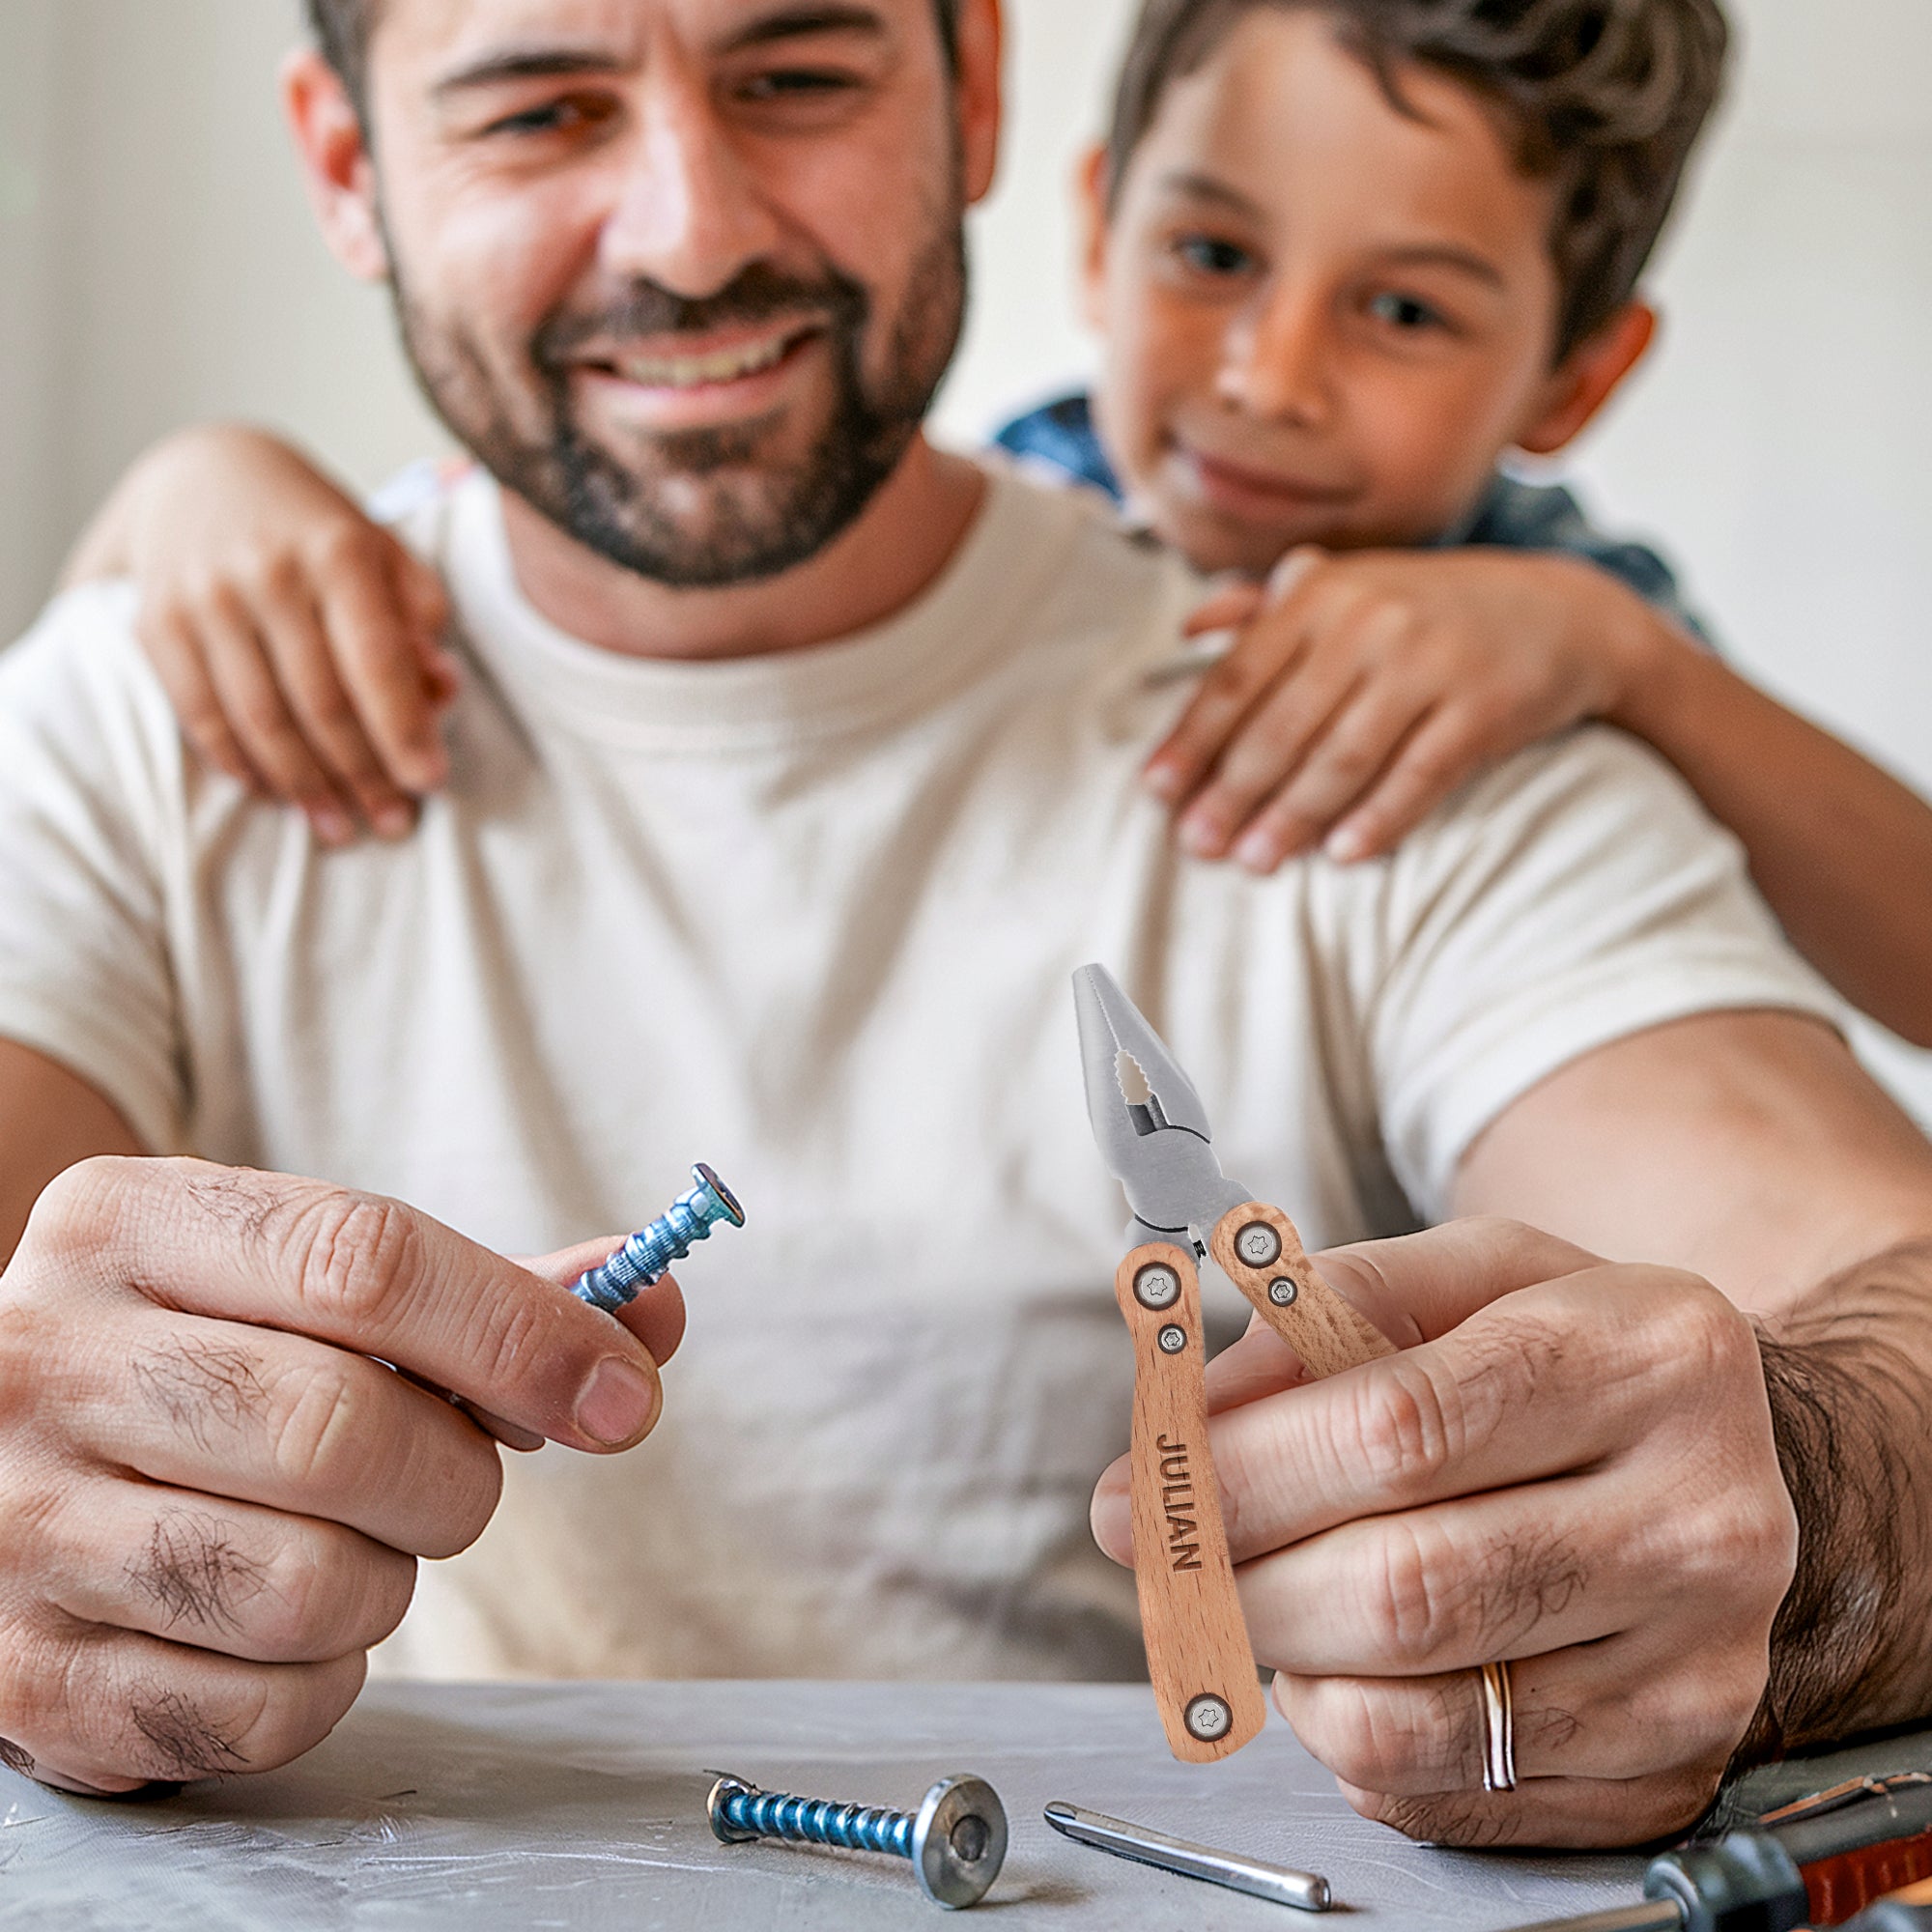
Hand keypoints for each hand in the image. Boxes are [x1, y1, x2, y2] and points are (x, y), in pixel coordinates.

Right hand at [0, 1157, 681, 1793]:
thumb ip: (488, 1293)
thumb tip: (652, 1307)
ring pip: (306, 1585)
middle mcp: (43, 1360)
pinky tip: (279, 1625)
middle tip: (453, 1478)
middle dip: (456, 1475)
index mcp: (127, 1225)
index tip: (623, 1395)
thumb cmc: (209, 1363)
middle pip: (342, 1429)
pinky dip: (323, 1680)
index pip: (367, 1262)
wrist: (0, 1466)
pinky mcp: (25, 1680)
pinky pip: (263, 1707)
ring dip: (387, 1580)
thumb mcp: (311, 1286)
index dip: (524, 1335)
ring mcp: (15, 1525)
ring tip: (344, 1541)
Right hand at [64, 427, 459, 846]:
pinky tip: (275, 794)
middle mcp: (267, 572)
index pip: (377, 661)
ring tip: (339, 826)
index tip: (431, 782)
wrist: (206, 474)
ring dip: (305, 786)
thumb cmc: (317, 529)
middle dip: (363, 774)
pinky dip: (239, 764)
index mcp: (338, 550)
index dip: (405, 731)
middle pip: (322, 703)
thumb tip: (440, 691)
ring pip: (261, 720)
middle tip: (394, 821)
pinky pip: (200, 715)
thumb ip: (419, 617)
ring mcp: (205, 598)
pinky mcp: (156, 623)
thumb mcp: (384, 551)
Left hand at [1090, 1218, 1796, 1847]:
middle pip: (1402, 1589)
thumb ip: (1327, 1308)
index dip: (1240, 1469)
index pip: (1399, 1428)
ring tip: (1282, 1595)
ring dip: (1291, 1664)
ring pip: (1413, 1712)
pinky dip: (1356, 1738)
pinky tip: (1361, 1664)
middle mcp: (1701, 1519)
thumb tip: (1199, 1406)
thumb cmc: (1576, 1356)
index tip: (1135, 1490)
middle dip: (1238, 1579)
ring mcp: (1697, 1664)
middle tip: (1170, 1559)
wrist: (1744, 1467)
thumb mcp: (1473, 1274)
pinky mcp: (1673, 1769)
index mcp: (1648, 1356)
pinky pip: (1451, 1791)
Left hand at [1144, 548, 1661, 870]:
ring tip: (1252, 861)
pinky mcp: (1485, 707)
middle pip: (1284, 724)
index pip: (1241, 676)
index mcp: (1324, 595)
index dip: (1195, 737)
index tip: (1156, 791)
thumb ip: (1268, 607)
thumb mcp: (1352, 588)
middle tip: (1196, 845)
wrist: (1564, 613)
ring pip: (1345, 756)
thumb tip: (1188, 628)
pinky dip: (1380, 817)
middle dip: (1232, 790)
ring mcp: (1432, 664)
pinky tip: (1341, 855)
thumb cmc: (1428, 611)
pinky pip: (1421, 775)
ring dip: (1293, 815)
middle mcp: (1372, 622)